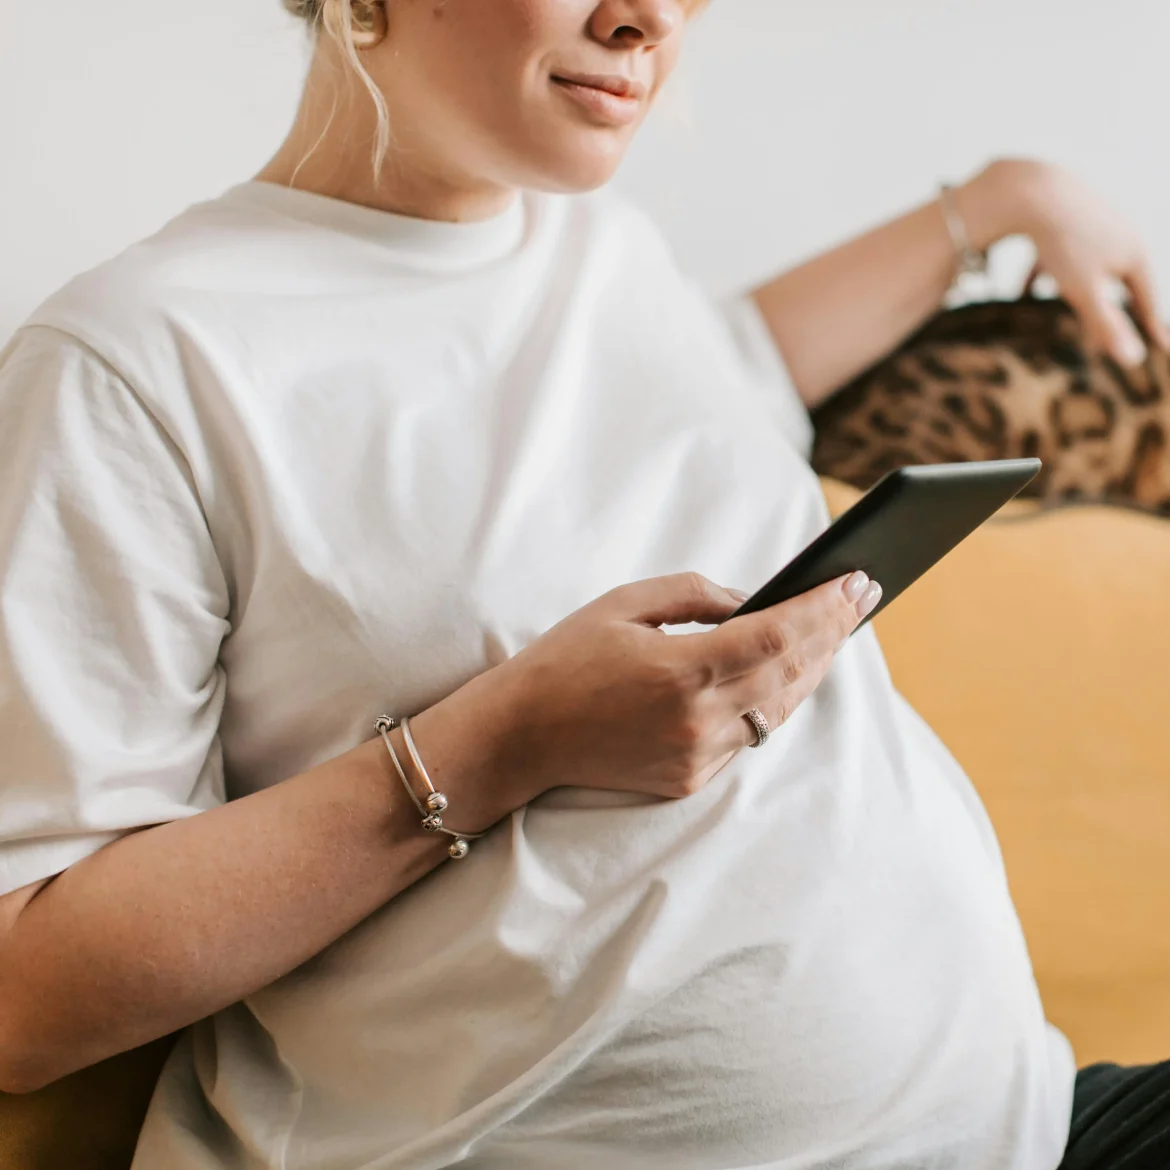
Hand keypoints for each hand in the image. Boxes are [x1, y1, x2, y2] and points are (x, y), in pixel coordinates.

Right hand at [473, 570, 880, 802]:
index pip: (778, 636)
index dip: (824, 608)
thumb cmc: (565, 660)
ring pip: (781, 709)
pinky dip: (774, 700)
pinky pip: (750, 736)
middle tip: (862, 595)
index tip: (855, 581)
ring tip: (837, 629)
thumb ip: (695, 594)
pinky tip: (790, 672)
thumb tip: (753, 600)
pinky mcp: (690, 778)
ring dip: (813, 667)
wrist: (520, 736)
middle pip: (792, 672)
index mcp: (681, 671)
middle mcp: (698, 720)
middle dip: (834, 631)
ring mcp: (697, 756)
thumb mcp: (624, 604)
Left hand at [960, 158, 1169, 366]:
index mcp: (1134, 254)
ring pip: (1088, 266)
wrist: (1034, 188)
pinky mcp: (1062, 218)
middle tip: (1129, 326)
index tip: (1164, 349)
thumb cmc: (1064, 241)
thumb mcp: (1086, 290)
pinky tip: (1022, 292)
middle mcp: (1121, 234)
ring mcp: (1093, 223)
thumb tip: (1133, 360)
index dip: (1153, 326)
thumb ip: (1107, 325)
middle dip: (1120, 306)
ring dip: (1079, 290)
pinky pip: (1054, 255)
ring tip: (1072, 312)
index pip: (1147, 300)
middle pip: (1122, 280)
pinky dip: (1043, 275)